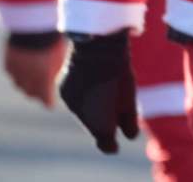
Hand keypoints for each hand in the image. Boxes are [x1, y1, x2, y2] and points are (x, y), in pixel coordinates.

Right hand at [4, 34, 67, 106]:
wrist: (33, 26)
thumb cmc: (52, 40)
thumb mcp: (60, 56)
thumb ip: (56, 70)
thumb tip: (52, 77)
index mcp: (44, 81)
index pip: (46, 100)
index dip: (49, 101)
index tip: (50, 103)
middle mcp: (28, 81)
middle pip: (31, 93)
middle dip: (36, 92)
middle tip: (41, 88)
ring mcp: (17, 74)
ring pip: (19, 85)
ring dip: (25, 82)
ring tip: (31, 76)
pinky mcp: (8, 64)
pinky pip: (12, 73)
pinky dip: (16, 71)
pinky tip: (21, 65)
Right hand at [58, 32, 137, 154]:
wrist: (98, 46)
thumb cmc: (119, 72)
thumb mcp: (129, 99)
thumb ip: (129, 123)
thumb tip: (129, 137)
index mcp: (101, 125)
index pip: (107, 145)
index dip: (113, 142)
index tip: (117, 137)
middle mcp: (82, 120)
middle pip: (94, 128)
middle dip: (103, 121)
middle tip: (114, 100)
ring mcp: (70, 104)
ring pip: (83, 114)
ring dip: (91, 108)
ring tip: (103, 86)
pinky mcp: (62, 91)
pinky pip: (74, 100)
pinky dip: (82, 95)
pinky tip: (90, 80)